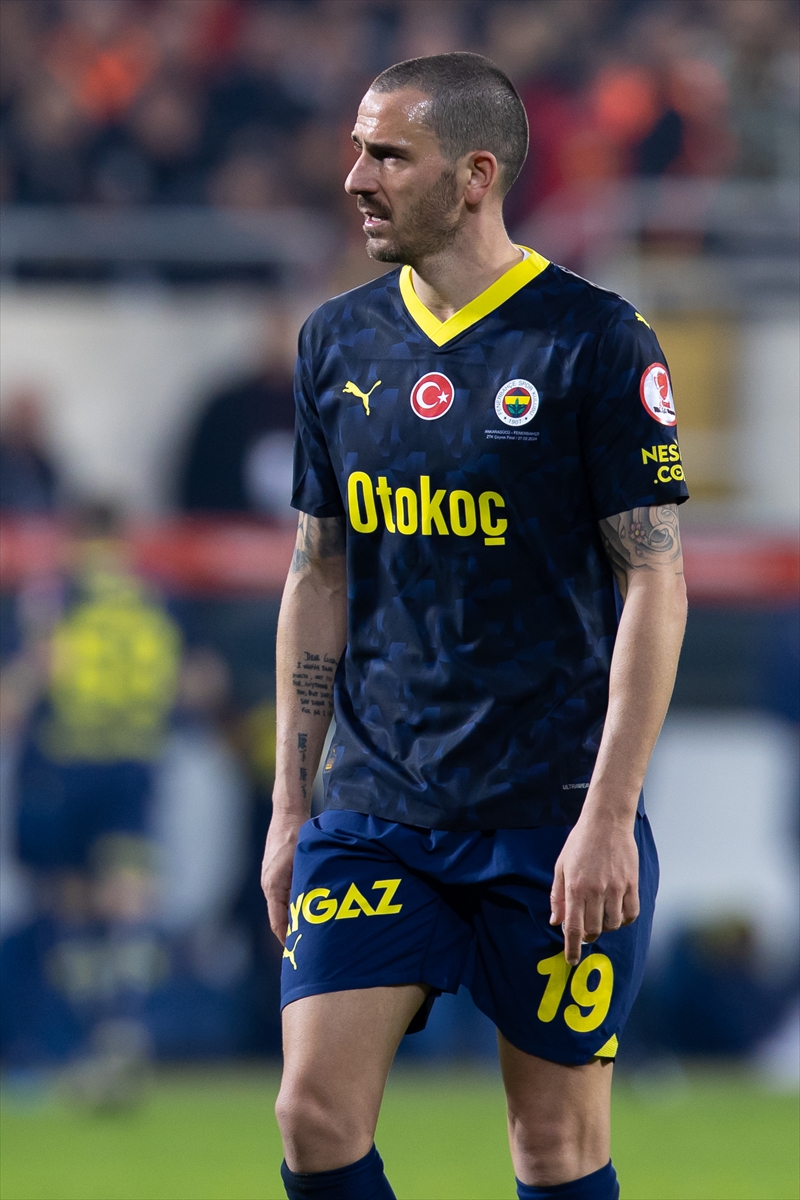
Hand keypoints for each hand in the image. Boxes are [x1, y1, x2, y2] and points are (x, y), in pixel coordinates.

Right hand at [261, 811, 303, 946]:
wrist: (288, 814)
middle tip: (307, 948)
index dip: (286, 939)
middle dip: (291, 933)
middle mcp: (269, 884)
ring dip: (294, 919)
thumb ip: (305, 885)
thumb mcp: (304, 861)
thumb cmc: (296, 835)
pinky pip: (284, 895)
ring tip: (309, 934)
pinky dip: (294, 905)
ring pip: (282, 906)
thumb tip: (312, 908)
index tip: (296, 953)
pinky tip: (309, 909)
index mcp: (273, 885)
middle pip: (279, 917)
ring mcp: (271, 878)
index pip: (277, 922)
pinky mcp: (277, 872)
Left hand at [549, 815, 639, 965]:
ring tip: (600, 916)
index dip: (571, 948)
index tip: (571, 960)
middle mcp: (595, 891)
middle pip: (593, 930)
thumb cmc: (580, 842)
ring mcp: (615, 888)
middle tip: (584, 929)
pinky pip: (630, 914)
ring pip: (612, 925)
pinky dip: (623, 919)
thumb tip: (555, 921)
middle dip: (587, 936)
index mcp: (575, 888)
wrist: (606, 821)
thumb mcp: (561, 866)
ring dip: (605, 927)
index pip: (573, 928)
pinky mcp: (632, 884)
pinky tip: (617, 913)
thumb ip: (557, 896)